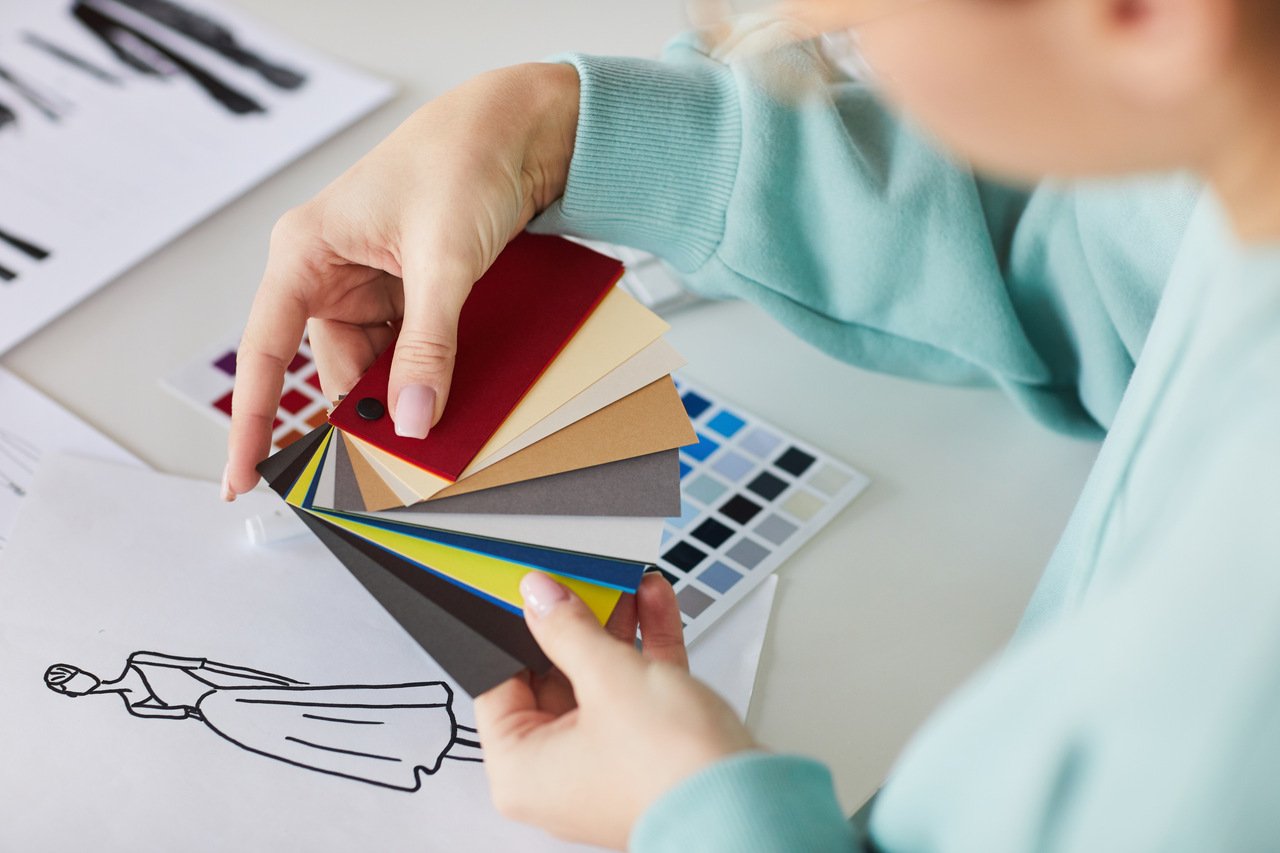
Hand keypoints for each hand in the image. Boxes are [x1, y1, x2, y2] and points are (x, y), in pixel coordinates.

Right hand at [223, 62, 580, 498]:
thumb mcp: (443, 263)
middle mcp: (325, 271)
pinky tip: (444, 394)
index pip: (265, 354)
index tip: (240, 479)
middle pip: (328, 370)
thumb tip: (414, 418)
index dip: (252, 423)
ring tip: (429, 428)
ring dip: (399, 397)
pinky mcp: (404, 292)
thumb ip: (427, 344)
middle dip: (357, 417)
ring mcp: (367, 284)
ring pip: (372, 367)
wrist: (514, 130)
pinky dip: (423, 375)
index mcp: (305, 253)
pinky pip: (404, 351)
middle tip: (384, 468)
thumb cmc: (460, 163)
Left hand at [476, 573, 755, 849]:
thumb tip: (540, 598)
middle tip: (582, 582)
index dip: (515, 632)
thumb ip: (568, 629)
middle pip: (553, 678)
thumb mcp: (607, 677)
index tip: (531, 594)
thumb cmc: (669, 772)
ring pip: (600, 679)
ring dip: (616, 627)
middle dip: (576, 623)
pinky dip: (645, 646)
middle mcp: (559, 772)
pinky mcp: (648, 750)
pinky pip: (636, 688)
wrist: (750, 804)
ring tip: (622, 583)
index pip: (500, 685)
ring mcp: (606, 761)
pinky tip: (654, 602)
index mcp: (522, 770)